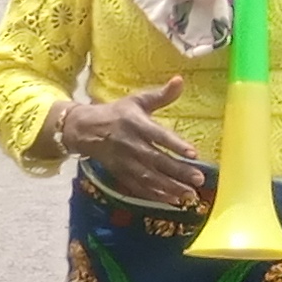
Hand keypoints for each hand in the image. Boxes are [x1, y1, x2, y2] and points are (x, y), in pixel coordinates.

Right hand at [59, 74, 203, 207]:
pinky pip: (138, 187)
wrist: (83, 129)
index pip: (159, 136)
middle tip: (198, 179)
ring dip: (170, 187)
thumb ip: (161, 95)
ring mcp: (125, 162)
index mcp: (136, 125)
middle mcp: (131, 145)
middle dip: (178, 172)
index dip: (176, 145)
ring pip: (149, 178)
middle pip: (157, 161)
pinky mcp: (120, 173)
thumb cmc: (116, 113)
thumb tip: (180, 80)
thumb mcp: (137, 101)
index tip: (193, 154)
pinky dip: (154, 195)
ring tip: (189, 195)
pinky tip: (172, 201)